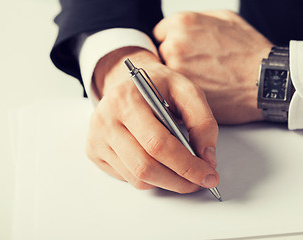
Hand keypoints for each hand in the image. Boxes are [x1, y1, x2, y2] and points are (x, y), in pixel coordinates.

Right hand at [86, 47, 218, 193]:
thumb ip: (202, 123)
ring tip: (183, 173)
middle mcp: (106, 119)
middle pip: (144, 166)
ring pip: (136, 177)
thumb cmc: (158, 87)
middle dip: (178, 181)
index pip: (157, 143)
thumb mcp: (187, 91)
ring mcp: (97, 137)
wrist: (130, 81)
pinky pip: (127, 178)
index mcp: (127, 99)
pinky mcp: (94, 151)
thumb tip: (207, 159)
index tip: (207, 175)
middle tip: (199, 181)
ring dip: (166, 182)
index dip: (186, 165)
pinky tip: (160, 164)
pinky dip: (150, 178)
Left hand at [154, 10, 272, 123]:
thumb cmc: (250, 52)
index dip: (172, 42)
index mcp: (183, 23)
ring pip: (168, 73)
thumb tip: (185, 25)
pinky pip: (176, 91)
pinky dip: (185, 91)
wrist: (265, 81)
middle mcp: (175, 44)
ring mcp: (177, 69)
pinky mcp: (183, 91)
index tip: (183, 51)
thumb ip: (198, 19)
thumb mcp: (226, 19)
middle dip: (176, 59)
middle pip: (162, 53)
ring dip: (180, 76)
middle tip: (197, 65)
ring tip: (204, 78)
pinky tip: (205, 88)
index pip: (161, 33)